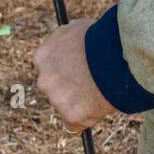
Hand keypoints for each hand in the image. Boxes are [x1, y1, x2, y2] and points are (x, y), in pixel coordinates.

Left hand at [33, 18, 113, 132]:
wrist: (112, 60)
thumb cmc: (98, 40)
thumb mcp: (75, 28)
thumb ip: (64, 40)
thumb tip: (67, 41)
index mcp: (41, 59)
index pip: (47, 69)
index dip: (64, 71)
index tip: (76, 72)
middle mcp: (44, 81)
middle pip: (54, 90)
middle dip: (68, 90)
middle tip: (89, 84)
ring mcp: (56, 101)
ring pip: (66, 107)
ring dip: (79, 104)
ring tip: (99, 92)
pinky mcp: (70, 118)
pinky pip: (76, 124)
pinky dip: (85, 119)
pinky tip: (98, 107)